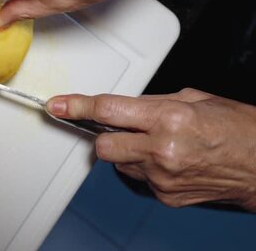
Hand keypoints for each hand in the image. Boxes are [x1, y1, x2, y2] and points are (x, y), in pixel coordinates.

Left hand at [47, 88, 255, 211]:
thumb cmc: (237, 129)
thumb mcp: (193, 99)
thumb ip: (151, 104)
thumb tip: (121, 108)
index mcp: (169, 118)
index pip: (107, 111)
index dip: (77, 107)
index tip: (58, 106)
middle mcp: (162, 149)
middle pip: (104, 145)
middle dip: (105, 135)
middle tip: (123, 128)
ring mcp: (163, 177)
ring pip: (119, 163)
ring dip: (129, 152)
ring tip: (161, 144)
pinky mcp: (166, 195)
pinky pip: (139, 178)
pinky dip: (146, 168)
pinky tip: (171, 161)